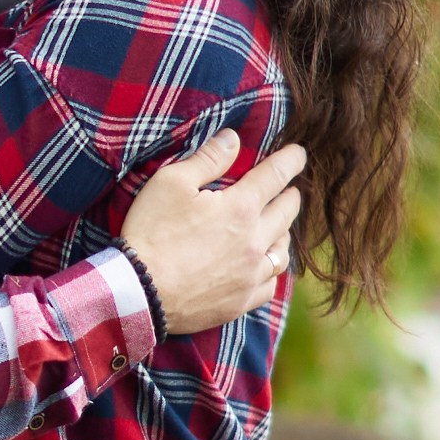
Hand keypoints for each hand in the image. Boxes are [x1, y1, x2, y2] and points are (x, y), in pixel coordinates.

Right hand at [120, 132, 304, 336]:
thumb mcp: (171, 183)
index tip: (299, 154)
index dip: (291, 161)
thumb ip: (208, 159)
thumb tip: (234, 138)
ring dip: (284, 233)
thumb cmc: (152, 232)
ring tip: (279, 227)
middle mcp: (255, 241)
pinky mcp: (241, 301)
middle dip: (291, 195)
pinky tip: (265, 267)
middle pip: (287, 212)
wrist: (140, 292)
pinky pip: (270, 284)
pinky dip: (272, 271)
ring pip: (283, 250)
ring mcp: (250, 274)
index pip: (276, 176)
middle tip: (289, 189)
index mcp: (241, 207)